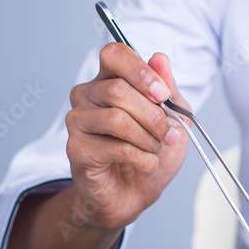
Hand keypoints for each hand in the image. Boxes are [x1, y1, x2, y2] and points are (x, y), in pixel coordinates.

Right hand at [64, 44, 190, 232]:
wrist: (134, 194)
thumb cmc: (151, 150)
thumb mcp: (173, 116)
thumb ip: (167, 87)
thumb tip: (160, 59)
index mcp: (110, 79)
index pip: (114, 54)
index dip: (140, 70)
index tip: (162, 93)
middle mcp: (88, 95)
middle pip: (118, 90)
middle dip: (154, 115)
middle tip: (169, 133)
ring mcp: (78, 121)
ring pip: (117, 118)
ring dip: (148, 138)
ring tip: (156, 150)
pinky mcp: (76, 149)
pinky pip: (114, 147)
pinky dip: (141, 158)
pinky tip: (146, 165)